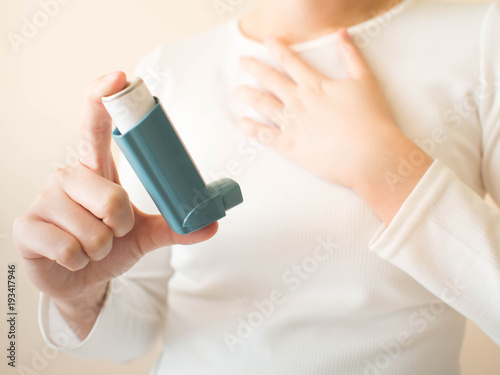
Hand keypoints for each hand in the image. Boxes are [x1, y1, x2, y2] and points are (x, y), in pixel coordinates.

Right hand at [13, 72, 217, 338]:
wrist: (80, 279)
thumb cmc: (108, 246)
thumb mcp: (144, 234)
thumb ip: (175, 226)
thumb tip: (211, 223)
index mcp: (96, 170)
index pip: (95, 127)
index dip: (103, 98)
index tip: (119, 77)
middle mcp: (67, 177)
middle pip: (112, 196)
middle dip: (122, 226)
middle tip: (113, 233)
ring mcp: (43, 200)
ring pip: (93, 230)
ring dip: (102, 248)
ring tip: (91, 248)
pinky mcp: (26, 227)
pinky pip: (70, 249)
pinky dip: (81, 261)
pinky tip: (71, 259)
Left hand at [235, 29, 432, 222]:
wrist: (370, 155)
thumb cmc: (372, 120)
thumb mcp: (366, 81)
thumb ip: (351, 56)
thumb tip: (341, 33)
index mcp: (315, 85)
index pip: (290, 61)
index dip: (277, 48)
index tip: (267, 40)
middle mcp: (299, 101)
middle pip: (270, 79)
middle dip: (254, 68)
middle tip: (243, 61)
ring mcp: (292, 123)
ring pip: (263, 104)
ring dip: (249, 95)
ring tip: (239, 90)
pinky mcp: (290, 146)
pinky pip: (264, 135)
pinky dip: (250, 128)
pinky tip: (241, 123)